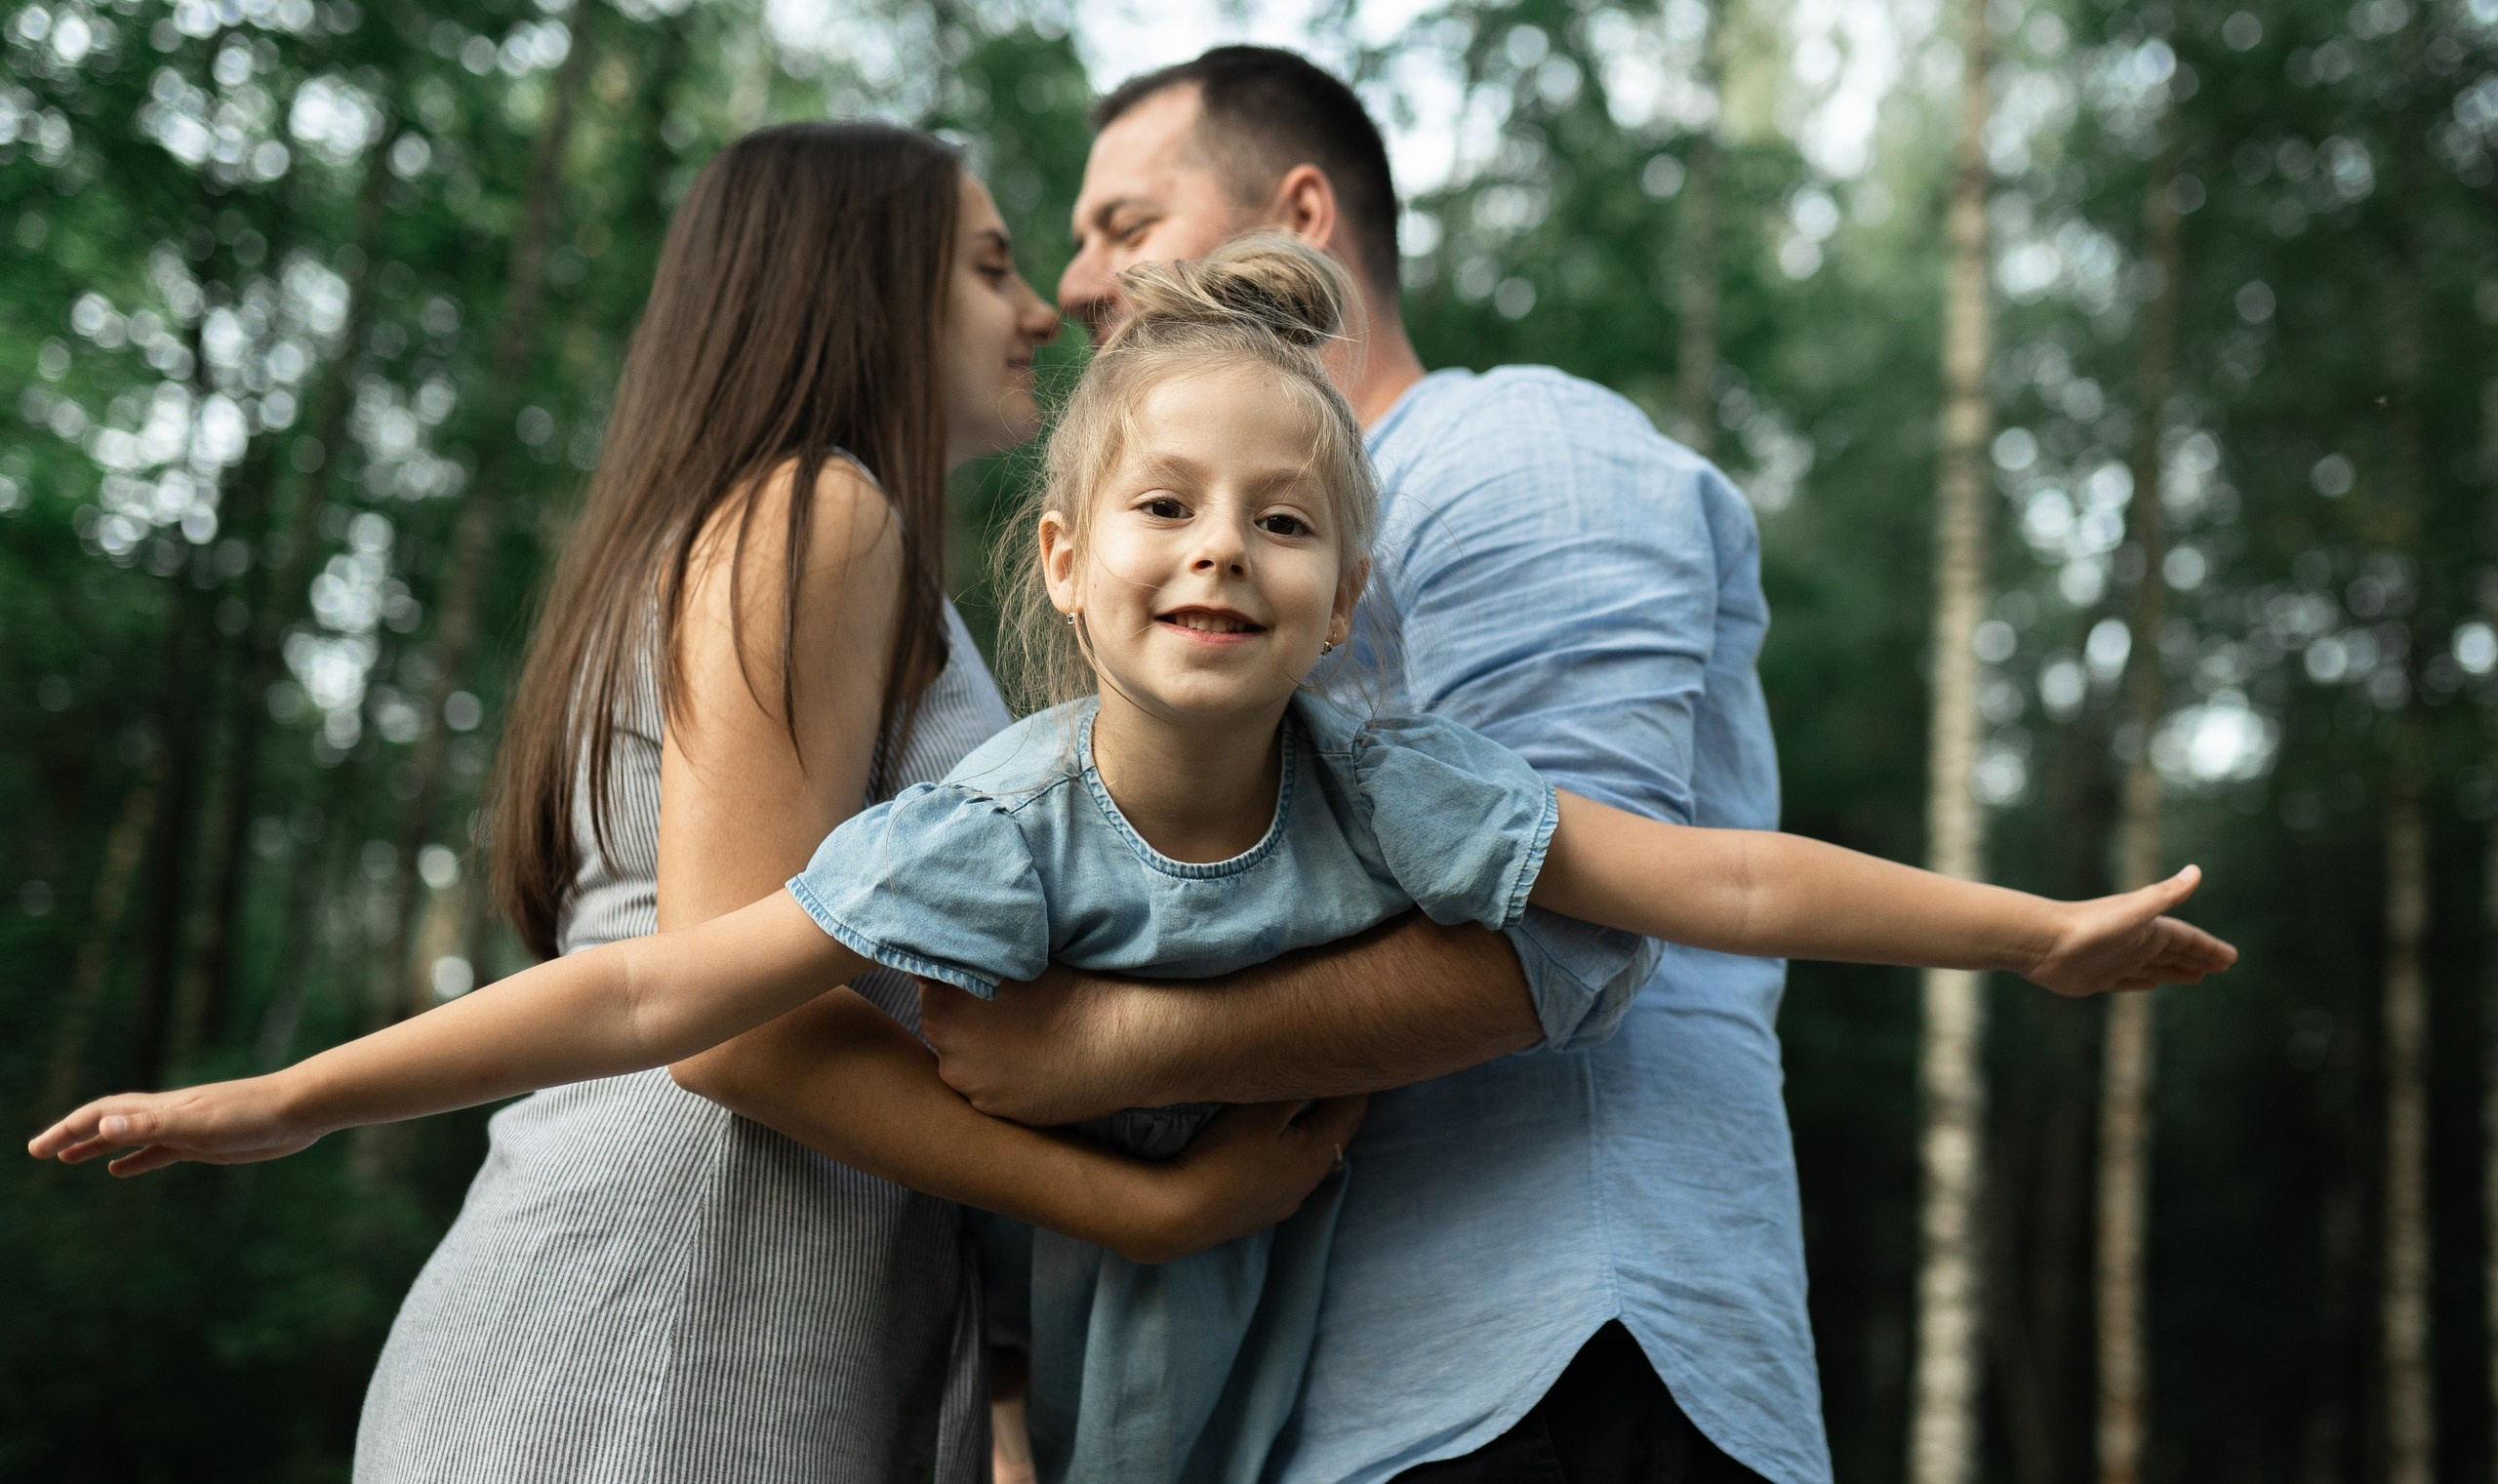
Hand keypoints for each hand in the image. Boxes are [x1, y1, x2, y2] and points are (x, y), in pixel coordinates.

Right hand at [25, 1074, 323, 1176]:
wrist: (298, 1110)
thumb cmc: (249, 1114)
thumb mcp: (195, 1125)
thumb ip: (149, 1128)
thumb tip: (101, 1128)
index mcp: (159, 1109)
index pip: (99, 1116)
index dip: (67, 1130)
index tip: (37, 1149)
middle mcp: (166, 1115)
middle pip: (107, 1124)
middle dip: (72, 1136)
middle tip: (39, 1153)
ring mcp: (184, 1129)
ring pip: (129, 1138)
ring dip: (97, 1147)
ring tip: (68, 1160)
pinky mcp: (203, 1144)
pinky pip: (158, 1152)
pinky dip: (134, 1160)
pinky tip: (119, 1171)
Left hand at [918, 967, 1144, 1125]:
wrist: (1121, 1042)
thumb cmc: (1075, 988)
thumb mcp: (1019, 956)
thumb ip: (976, 957)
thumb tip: (951, 950)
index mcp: (945, 1001)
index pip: (928, 979)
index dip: (956, 974)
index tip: (984, 973)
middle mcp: (945, 1046)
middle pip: (941, 1022)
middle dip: (964, 1013)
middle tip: (1007, 1004)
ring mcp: (968, 1083)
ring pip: (961, 1058)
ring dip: (980, 1048)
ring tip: (1024, 1034)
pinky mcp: (992, 1109)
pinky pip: (985, 1086)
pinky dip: (1001, 1075)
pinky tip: (1032, 1060)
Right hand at [1124, 1095, 1366, 1264]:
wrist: (1178, 1217)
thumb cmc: (1223, 1157)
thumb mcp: (1261, 1112)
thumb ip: (1295, 1089)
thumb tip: (1322, 1071)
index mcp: (1319, 1154)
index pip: (1353, 1109)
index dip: (1354, 1080)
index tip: (1346, 1055)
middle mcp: (1310, 1182)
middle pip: (1334, 1135)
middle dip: (1335, 1104)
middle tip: (1329, 1074)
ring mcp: (1285, 1202)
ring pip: (1308, 1157)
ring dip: (1308, 1131)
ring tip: (1299, 1104)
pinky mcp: (1259, 1212)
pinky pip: (1285, 1174)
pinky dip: (1286, 1153)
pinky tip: (1270, 1147)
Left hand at [2025, 866, 2237, 997]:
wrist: (2042, 941)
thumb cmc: (2089, 925)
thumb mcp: (2135, 910)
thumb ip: (2166, 894)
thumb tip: (2196, 870)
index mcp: (2147, 928)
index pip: (2187, 938)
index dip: (2208, 947)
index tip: (2231, 958)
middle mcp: (2134, 943)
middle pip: (2175, 953)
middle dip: (2199, 958)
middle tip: (2224, 967)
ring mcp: (2117, 960)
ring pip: (2156, 968)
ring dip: (2177, 971)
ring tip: (2198, 977)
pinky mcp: (2099, 979)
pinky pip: (2130, 982)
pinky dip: (2144, 982)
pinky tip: (2152, 984)